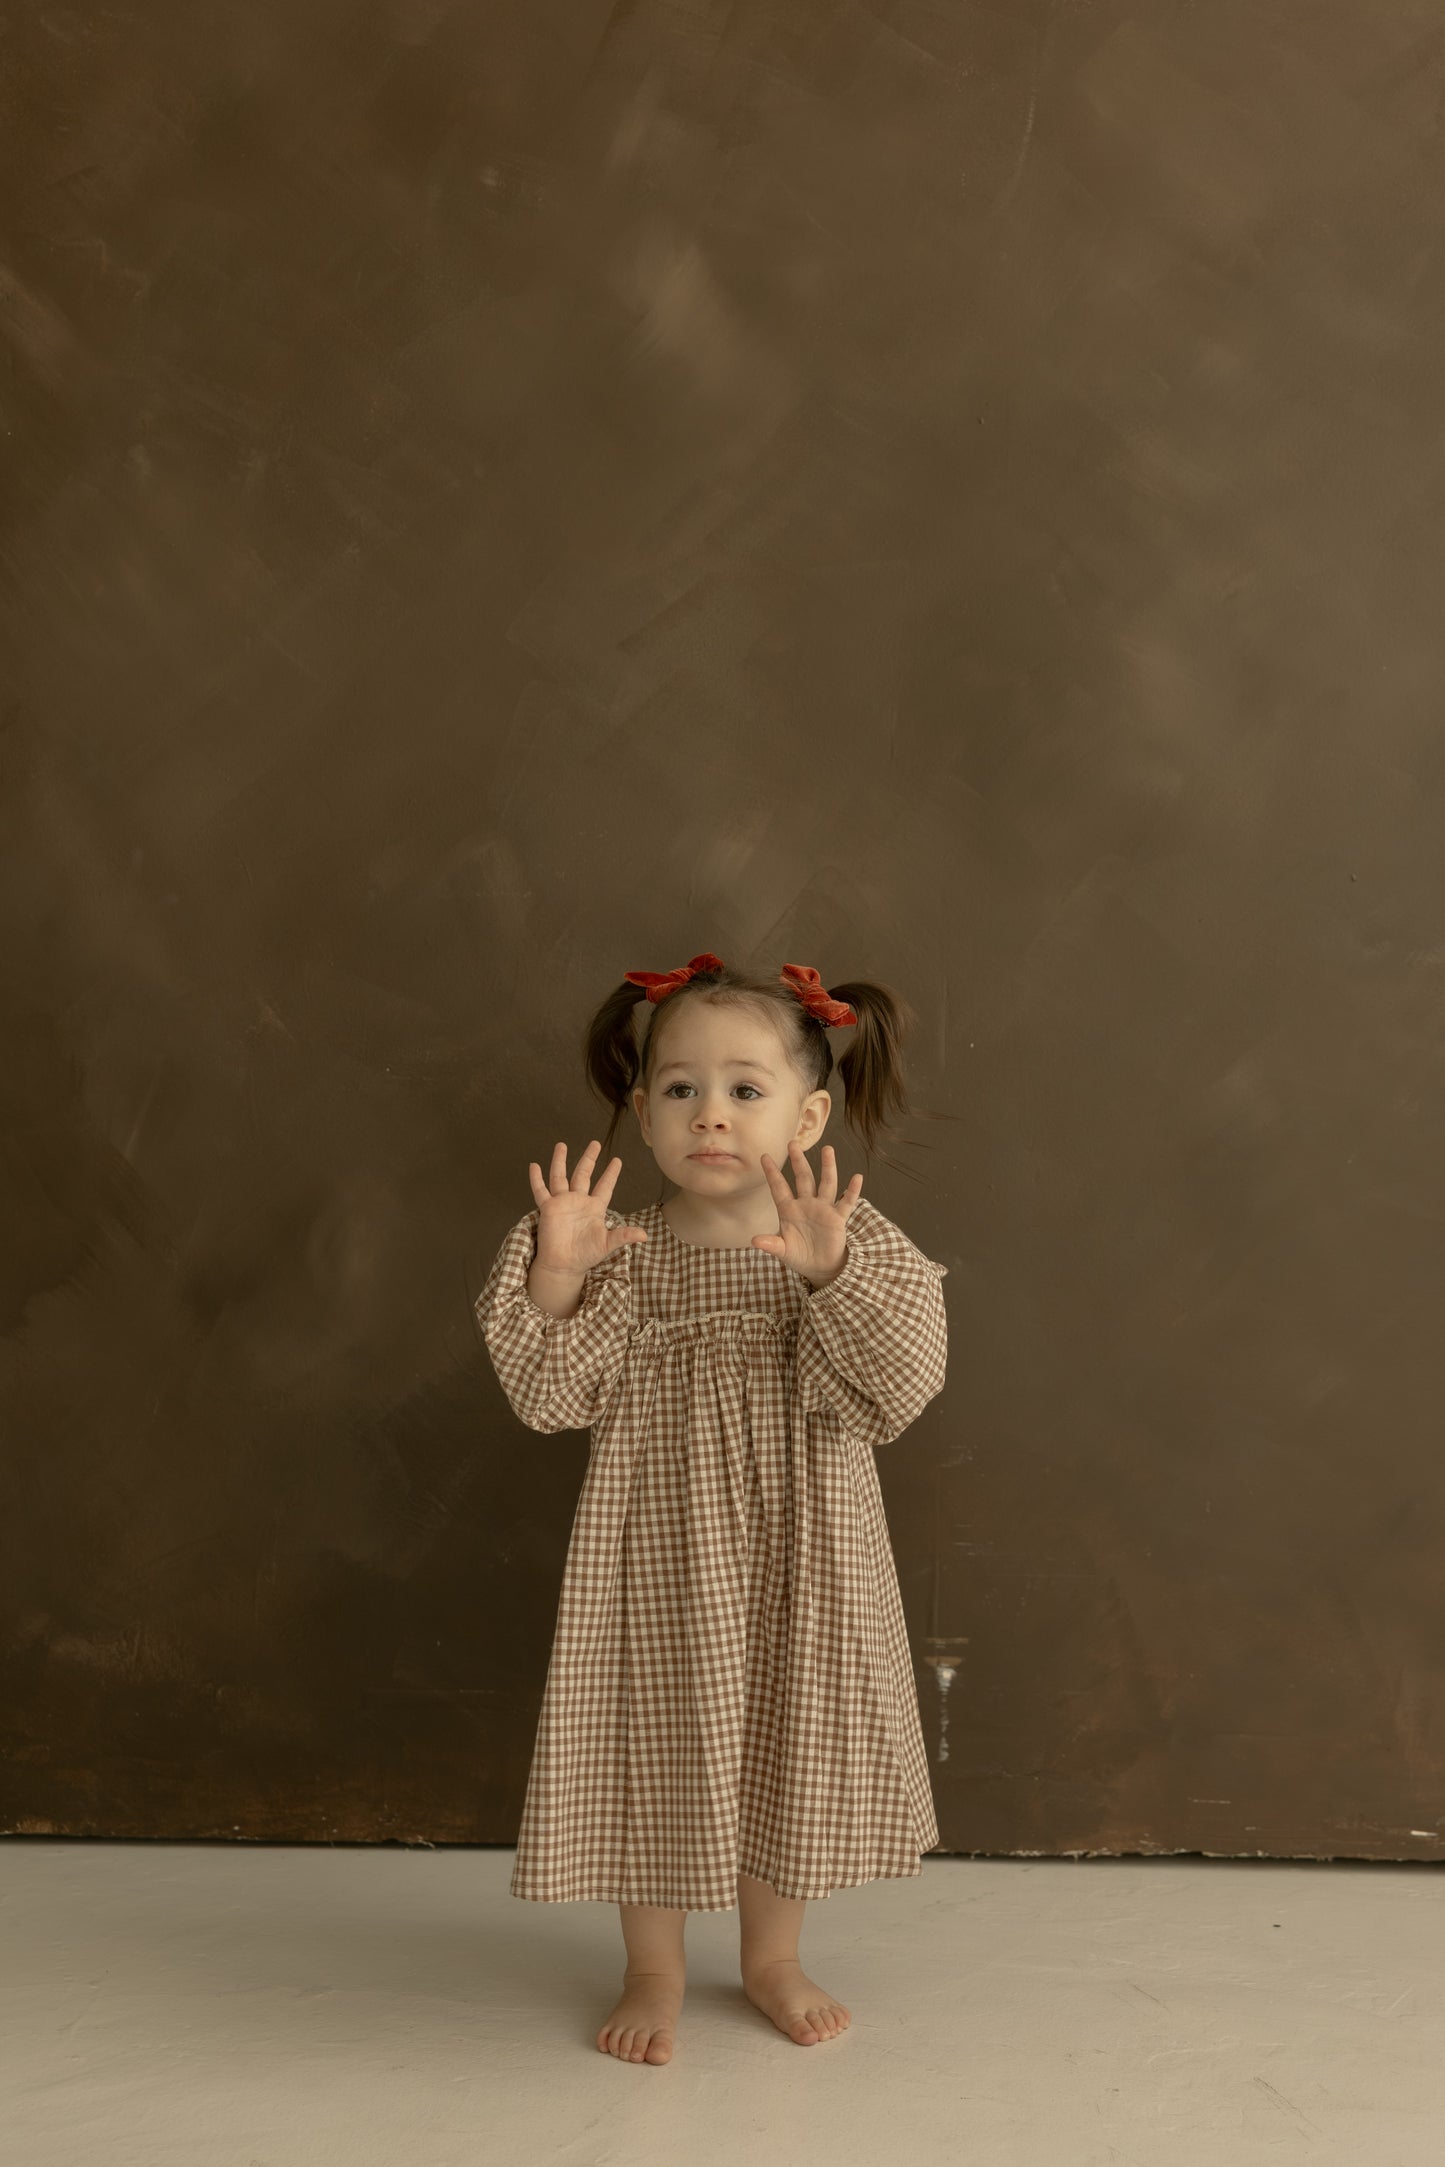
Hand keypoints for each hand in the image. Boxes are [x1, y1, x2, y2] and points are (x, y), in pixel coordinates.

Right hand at [527, 1141, 648, 1274]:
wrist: (564, 1265)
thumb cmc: (585, 1255)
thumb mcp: (607, 1245)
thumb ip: (623, 1236)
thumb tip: (644, 1235)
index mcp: (594, 1207)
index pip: (605, 1186)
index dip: (611, 1174)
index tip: (617, 1160)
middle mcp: (578, 1201)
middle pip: (583, 1174)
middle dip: (589, 1159)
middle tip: (595, 1143)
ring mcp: (562, 1203)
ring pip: (560, 1176)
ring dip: (560, 1161)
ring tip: (561, 1144)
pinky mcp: (548, 1208)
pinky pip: (541, 1191)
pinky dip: (536, 1179)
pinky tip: (534, 1166)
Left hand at [750, 1141, 861, 1279]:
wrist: (819, 1267)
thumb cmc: (799, 1255)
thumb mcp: (783, 1250)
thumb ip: (771, 1244)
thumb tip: (754, 1240)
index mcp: (789, 1210)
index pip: (779, 1188)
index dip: (772, 1173)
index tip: (764, 1156)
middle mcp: (806, 1204)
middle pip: (803, 1178)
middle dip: (798, 1161)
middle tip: (792, 1143)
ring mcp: (823, 1209)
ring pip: (826, 1184)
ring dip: (827, 1167)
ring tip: (828, 1149)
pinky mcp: (838, 1219)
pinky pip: (846, 1203)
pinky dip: (852, 1192)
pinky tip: (857, 1178)